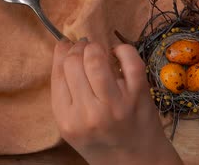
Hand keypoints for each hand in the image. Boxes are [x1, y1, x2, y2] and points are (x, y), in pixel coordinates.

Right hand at [51, 39, 182, 164]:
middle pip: (74, 62)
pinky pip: (129, 60)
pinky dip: (122, 50)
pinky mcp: (139, 96)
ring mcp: (116, 104)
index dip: (62, 52)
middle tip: (83, 47)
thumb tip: (64, 48)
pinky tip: (117, 54)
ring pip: (96, 58)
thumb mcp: (71, 126)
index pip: (59, 71)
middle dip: (78, 47)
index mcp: (67, 120)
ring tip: (98, 51)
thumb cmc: (101, 143)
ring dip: (96, 47)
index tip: (67, 45)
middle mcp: (89, 113)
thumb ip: (64, 93)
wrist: (136, 164)